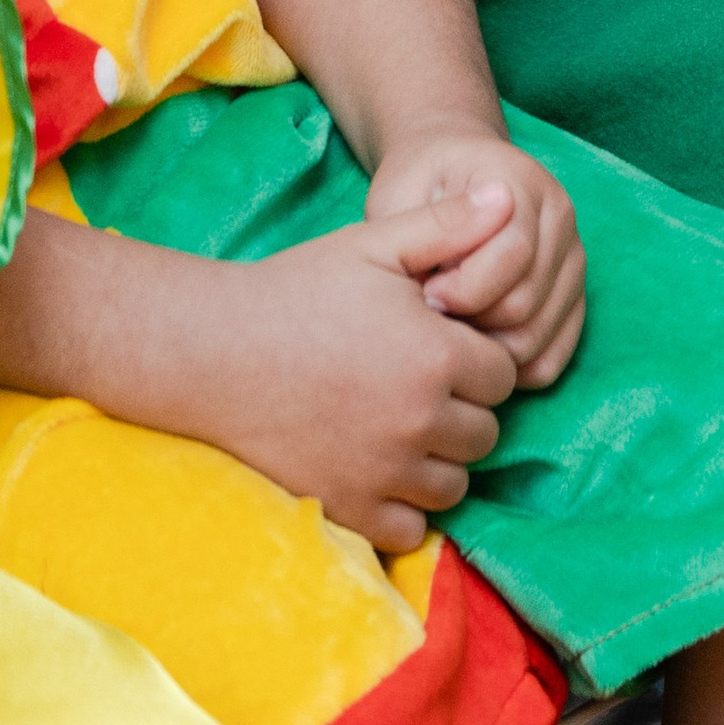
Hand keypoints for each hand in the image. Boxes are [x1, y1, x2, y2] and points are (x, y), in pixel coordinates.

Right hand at [182, 196, 518, 550]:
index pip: (504, 375)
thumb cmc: (299, 289)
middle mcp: (417, 422)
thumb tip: (506, 195)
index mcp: (435, 356)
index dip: (479, 358)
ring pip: (454, 484)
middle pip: (485, 433)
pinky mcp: (347, 509)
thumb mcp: (375, 243)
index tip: (445, 346)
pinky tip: (382, 468)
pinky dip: (404, 506)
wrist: (216, 352)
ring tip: (404, 424)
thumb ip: (449, 224)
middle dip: (465, 409)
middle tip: (423, 385)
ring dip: (440, 459)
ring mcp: (382, 473)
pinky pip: (409, 529)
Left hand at [366, 127, 585, 388]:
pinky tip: (477, 349)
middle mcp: (558, 215)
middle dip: (470, 324)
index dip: (461, 290)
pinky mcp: (572, 294)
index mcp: (520, 181)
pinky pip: (553, 356)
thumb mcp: (400, 196)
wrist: (451, 171)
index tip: (425, 293)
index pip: (513, 254)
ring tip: (452, 329)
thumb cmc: (419, 187)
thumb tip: (436, 294)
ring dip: (487, 351)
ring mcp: (571, 256)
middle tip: (434, 316)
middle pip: (525, 302)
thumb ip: (417, 239)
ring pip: (538, 335)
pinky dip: (512, 369)